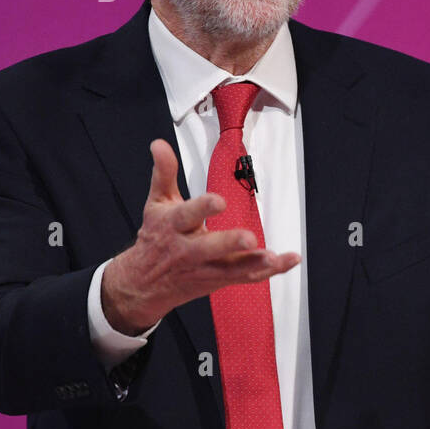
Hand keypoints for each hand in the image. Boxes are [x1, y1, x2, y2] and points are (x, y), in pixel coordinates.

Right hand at [101, 139, 299, 335]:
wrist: (143, 283)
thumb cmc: (156, 238)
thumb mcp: (156, 203)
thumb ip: (164, 173)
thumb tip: (159, 145)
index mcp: (173, 226)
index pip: (187, 215)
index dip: (202, 208)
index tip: (219, 201)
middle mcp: (188, 250)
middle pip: (209, 248)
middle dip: (228, 243)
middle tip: (248, 238)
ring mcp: (205, 267)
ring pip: (231, 268)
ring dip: (253, 263)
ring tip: (273, 258)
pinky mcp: (219, 279)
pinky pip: (246, 277)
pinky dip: (268, 271)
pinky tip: (286, 261)